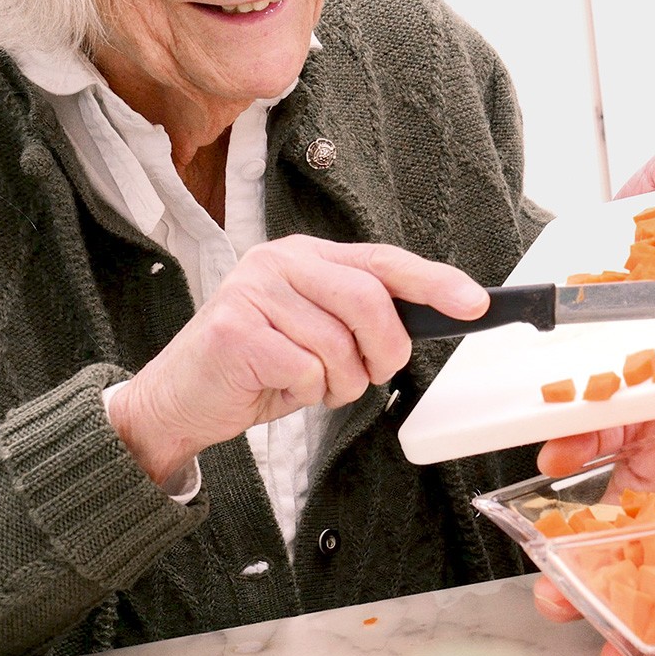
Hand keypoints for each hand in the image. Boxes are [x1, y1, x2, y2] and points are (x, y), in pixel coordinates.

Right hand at [106, 235, 486, 485]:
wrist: (180, 400)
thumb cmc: (257, 368)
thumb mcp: (316, 333)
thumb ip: (361, 317)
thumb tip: (433, 315)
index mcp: (305, 255)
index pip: (382, 261)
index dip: (433, 282)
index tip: (474, 303)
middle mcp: (278, 261)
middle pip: (369, 302)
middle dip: (384, 351)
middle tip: (371, 374)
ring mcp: (253, 291)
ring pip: (339, 346)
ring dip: (336, 383)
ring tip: (306, 383)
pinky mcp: (236, 330)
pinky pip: (306, 370)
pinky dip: (303, 393)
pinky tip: (277, 387)